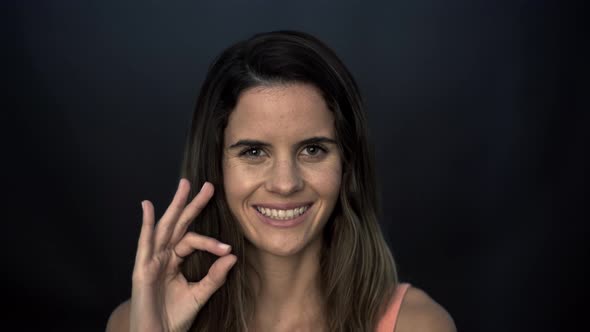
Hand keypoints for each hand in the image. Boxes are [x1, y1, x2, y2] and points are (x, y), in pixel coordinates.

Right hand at [129, 179, 236, 331]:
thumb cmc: (175, 317)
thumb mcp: (200, 294)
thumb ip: (215, 276)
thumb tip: (233, 256)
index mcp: (175, 261)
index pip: (194, 240)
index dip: (212, 242)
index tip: (228, 249)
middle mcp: (163, 256)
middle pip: (180, 224)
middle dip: (193, 204)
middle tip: (208, 185)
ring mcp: (151, 260)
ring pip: (165, 228)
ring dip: (175, 206)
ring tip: (185, 186)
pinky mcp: (142, 269)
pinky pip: (144, 244)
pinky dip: (147, 224)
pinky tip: (148, 207)